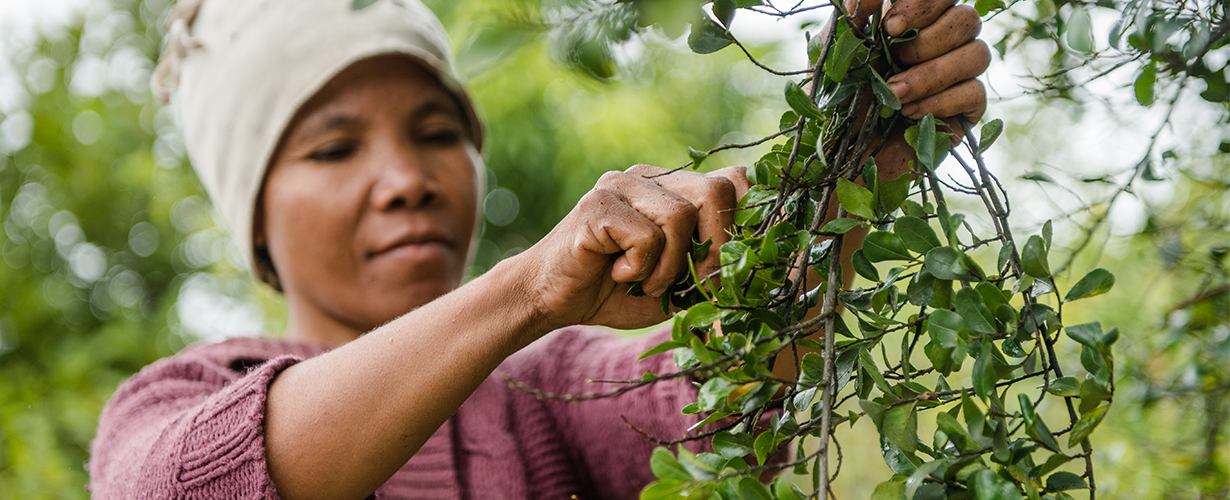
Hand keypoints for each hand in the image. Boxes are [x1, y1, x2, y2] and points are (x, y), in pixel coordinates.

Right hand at [519, 164, 748, 330]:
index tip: (735, 264)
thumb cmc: (615, 292)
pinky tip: (618, 273)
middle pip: (716, 190)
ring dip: (671, 266)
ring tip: (646, 281)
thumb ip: (714, 267)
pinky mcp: (598, 204)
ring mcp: (621, 185)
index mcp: (673, 187)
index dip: (747, 219)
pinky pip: (647, 236)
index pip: (733, 178)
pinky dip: (641, 268)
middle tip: (694, 282)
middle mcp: (649, 176)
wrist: (552, 300)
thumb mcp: (678, 282)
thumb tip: (760, 269)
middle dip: (717, 247)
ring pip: (681, 217)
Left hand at [835, 0, 988, 122]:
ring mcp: (958, 78)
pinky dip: (940, 102)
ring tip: (895, 93)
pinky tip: (910, 113)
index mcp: (915, 22)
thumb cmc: (838, 103)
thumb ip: (851, 19)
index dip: (924, 4)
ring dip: (931, 74)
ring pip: (978, 54)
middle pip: (967, 19)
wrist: (842, 157)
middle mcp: (942, 44)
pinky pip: (975, 93)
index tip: (890, 27)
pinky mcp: (965, 112)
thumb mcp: (835, 55)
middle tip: (893, 57)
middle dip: (928, 39)